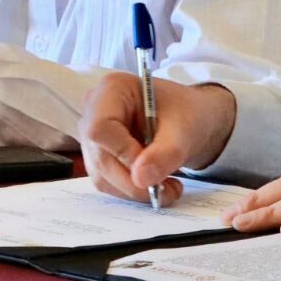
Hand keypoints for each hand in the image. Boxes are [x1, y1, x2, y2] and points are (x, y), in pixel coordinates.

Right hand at [78, 73, 236, 205]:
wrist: (187, 119)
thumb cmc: (185, 113)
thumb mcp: (184, 130)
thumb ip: (164, 153)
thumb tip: (140, 179)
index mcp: (113, 89)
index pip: (100, 127)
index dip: (123, 152)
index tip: (150, 167)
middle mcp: (95, 110)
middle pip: (101, 157)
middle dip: (135, 180)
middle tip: (168, 189)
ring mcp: (93, 135)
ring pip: (103, 176)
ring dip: (136, 190)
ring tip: (169, 188)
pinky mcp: (98, 156)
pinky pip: (108, 183)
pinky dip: (133, 190)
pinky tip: (156, 185)